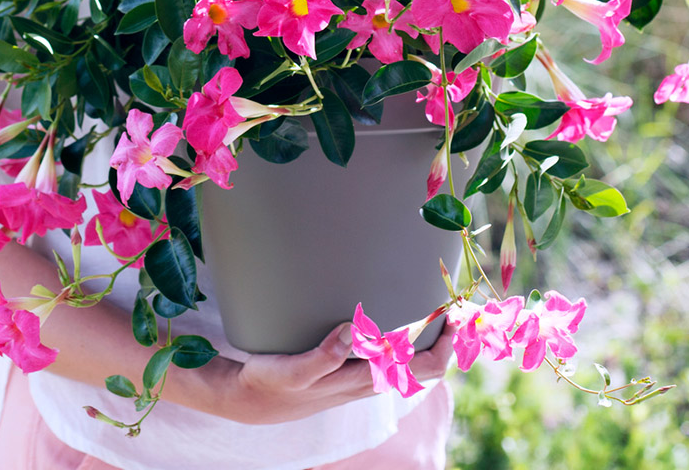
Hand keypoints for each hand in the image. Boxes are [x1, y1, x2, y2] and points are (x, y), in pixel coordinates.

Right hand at [192, 319, 453, 425]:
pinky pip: (387, 355)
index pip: (420, 369)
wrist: (249, 402)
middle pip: (423, 366)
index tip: (454, 314)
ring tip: (434, 304)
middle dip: (444, 337)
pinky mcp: (346, 367)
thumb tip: (352, 329)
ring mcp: (358, 375)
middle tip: (455, 303)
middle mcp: (367, 380)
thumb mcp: (291, 372)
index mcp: (361, 381)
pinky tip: (396, 315)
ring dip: (426, 336)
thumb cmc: (270, 385)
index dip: (444, 345)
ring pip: (407, 362)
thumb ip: (322, 356)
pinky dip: (402, 337)